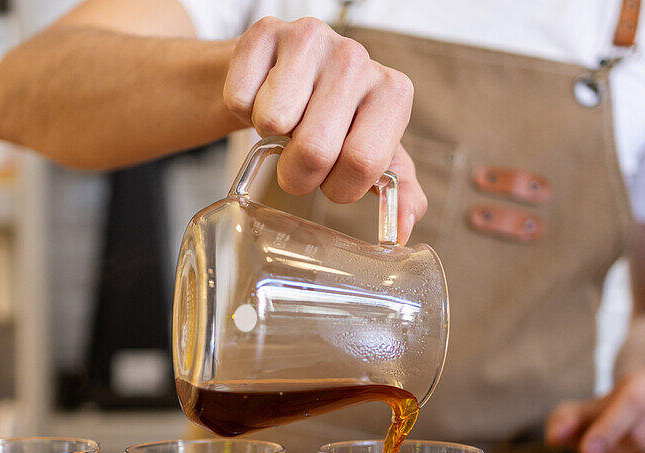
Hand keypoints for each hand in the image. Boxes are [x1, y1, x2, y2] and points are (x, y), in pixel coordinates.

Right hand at [224, 16, 426, 241]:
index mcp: (393, 92)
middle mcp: (357, 58)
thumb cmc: (331, 121)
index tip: (332, 179)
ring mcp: (311, 39)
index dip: (337, 187)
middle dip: (297, 175)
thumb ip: (397, 191)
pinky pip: (240, 98)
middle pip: (315, 149)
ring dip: (268, 138)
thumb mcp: (370, 154)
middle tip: (298, 163)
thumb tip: (404, 228)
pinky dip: (242, 111)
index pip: (362, 162)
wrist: (283, 75)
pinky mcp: (265, 31)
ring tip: (284, 122)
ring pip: (272, 122)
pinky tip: (261, 96)